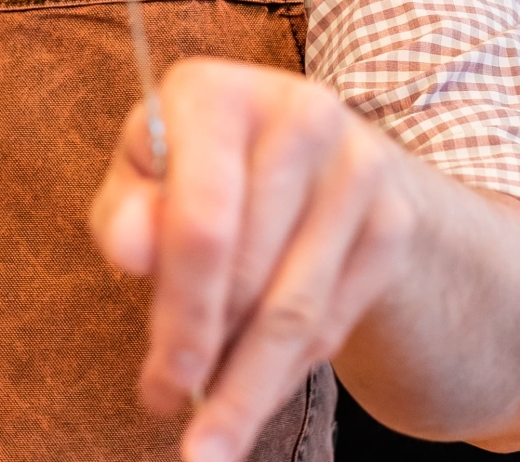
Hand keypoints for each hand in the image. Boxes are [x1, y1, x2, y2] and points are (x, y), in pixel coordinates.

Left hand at [88, 57, 423, 461]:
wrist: (306, 152)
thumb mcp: (143, 178)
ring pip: (296, 313)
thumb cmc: (196, 170)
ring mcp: (359, 168)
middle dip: (208, 358)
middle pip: (250, 276)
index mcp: (216, 93)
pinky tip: (253, 388)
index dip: (182, 313)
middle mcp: (301, 115)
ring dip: (249, 389)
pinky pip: (333, 321)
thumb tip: (131, 251)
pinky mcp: (394, 220)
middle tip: (173, 413)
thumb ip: (125, 212)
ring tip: (210, 444)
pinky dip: (288, 369)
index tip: (162, 383)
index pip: (202, 222)